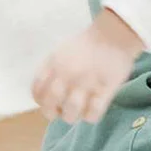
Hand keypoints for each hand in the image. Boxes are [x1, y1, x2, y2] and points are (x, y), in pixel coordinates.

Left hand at [32, 9, 144, 123]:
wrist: (113, 34)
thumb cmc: (86, 44)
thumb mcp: (60, 51)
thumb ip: (49, 70)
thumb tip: (42, 93)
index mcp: (53, 64)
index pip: (36, 92)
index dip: (41, 101)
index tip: (48, 102)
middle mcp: (66, 74)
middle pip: (49, 105)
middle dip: (52, 113)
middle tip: (61, 110)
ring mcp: (86, 83)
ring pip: (70, 113)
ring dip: (72, 116)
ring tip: (78, 110)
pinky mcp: (105, 90)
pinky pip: (93, 114)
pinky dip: (90, 116)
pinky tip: (92, 109)